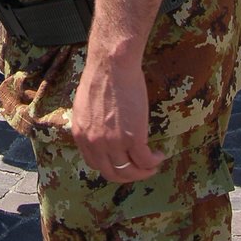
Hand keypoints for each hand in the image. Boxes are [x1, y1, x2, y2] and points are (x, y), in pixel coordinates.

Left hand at [71, 54, 164, 183]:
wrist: (112, 65)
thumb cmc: (101, 77)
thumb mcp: (85, 105)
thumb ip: (90, 124)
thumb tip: (99, 131)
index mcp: (81, 135)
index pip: (94, 164)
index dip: (110, 167)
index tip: (122, 162)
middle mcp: (95, 144)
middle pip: (112, 173)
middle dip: (128, 175)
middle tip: (140, 169)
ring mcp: (114, 143)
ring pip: (130, 171)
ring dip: (144, 171)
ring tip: (153, 164)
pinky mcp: (133, 138)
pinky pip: (145, 160)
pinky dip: (154, 161)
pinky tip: (159, 155)